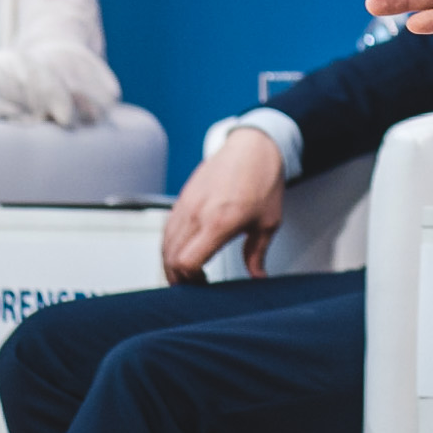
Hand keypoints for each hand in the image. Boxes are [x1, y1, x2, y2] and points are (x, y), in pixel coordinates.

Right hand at [162, 126, 286, 282]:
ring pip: (165, 244)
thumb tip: (256, 275)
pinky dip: (170, 245)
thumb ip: (257, 253)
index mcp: (218, 222)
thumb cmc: (263, 179)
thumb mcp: (268, 222)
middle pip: (170, 258)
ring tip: (189, 272)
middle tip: (195, 284)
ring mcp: (186, 204)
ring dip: (171, 262)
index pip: (186, 262)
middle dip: (179, 278)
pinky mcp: (182, 198)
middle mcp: (197, 213)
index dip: (191, 281)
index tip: (204, 285)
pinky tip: (184, 251)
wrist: (254, 146)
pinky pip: (167, 228)